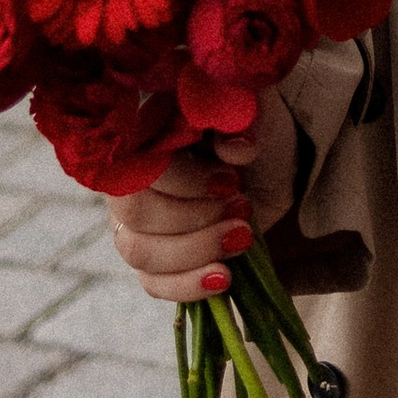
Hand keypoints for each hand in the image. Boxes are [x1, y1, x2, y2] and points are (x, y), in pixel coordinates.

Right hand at [104, 86, 297, 306]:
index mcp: (144, 135)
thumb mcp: (250, 112)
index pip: (141, 167)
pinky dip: (188, 285)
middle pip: (135, 215)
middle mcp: (129, 181)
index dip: (185, 182)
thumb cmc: (250, 129)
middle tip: (243, 207)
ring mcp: (136, 224)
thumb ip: (237, 119)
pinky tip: (223, 278)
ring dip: (196, 250)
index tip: (231, 182)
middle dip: (195, 218)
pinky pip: (152, 282)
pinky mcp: (156, 259)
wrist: (269, 164)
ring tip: (243, 236)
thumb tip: (235, 147)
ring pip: (139, 252)